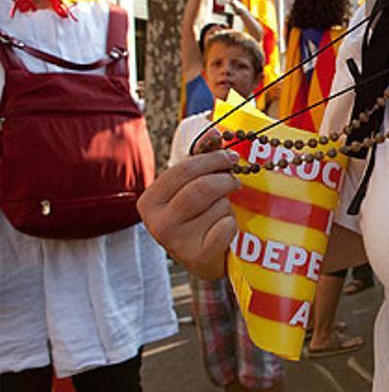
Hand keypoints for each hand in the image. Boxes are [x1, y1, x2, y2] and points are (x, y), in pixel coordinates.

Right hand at [137, 133, 239, 279]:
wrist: (207, 261)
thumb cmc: (200, 218)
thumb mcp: (192, 189)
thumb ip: (200, 160)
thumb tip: (214, 129)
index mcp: (150, 201)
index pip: (184, 169)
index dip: (212, 159)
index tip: (231, 157)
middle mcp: (157, 222)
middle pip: (202, 188)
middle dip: (225, 180)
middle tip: (236, 180)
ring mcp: (176, 242)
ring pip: (217, 207)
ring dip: (229, 206)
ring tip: (224, 212)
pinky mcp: (197, 257)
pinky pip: (226, 227)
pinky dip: (232, 225)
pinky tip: (225, 231)